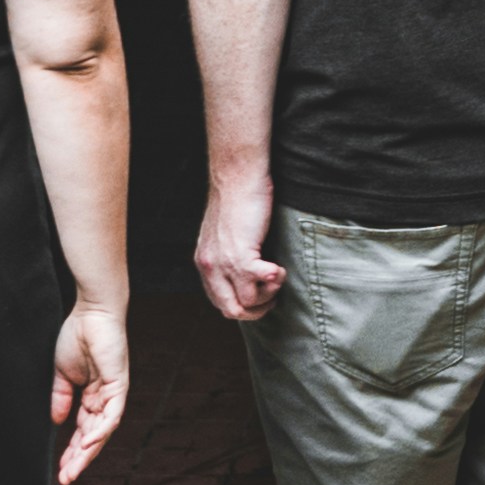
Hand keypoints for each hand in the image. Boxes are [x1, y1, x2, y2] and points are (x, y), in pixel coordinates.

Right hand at [50, 301, 132, 483]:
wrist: (90, 312)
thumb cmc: (77, 336)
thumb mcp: (61, 374)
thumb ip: (60, 398)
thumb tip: (57, 422)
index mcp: (91, 397)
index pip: (82, 431)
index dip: (71, 451)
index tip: (60, 471)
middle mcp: (104, 399)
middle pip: (93, 436)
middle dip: (79, 459)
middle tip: (67, 479)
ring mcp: (113, 392)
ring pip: (104, 430)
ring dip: (89, 450)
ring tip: (74, 469)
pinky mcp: (119, 384)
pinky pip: (113, 412)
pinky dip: (102, 428)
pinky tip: (89, 443)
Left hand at [195, 172, 286, 322]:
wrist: (237, 175)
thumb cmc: (239, 196)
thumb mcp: (226, 231)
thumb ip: (230, 251)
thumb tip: (248, 267)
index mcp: (206, 262)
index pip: (220, 301)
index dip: (243, 303)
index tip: (260, 294)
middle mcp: (211, 267)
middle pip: (231, 310)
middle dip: (256, 310)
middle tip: (273, 295)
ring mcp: (224, 264)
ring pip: (246, 304)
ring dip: (268, 294)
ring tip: (277, 274)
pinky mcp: (240, 256)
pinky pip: (257, 288)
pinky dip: (273, 282)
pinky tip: (278, 267)